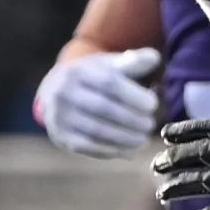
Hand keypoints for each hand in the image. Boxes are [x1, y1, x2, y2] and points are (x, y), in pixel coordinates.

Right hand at [35, 48, 161, 157]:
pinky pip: (87, 146)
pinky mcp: (60, 136)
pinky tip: (129, 151)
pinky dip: (111, 150)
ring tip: (143, 139)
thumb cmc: (92, 77)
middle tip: (150, 125)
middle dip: (131, 119)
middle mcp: (64, 93)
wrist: (55, 91)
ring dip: (123, 138)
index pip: (109, 83)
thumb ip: (133, 61)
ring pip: (95, 130)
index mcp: (79, 71)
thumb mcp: (109, 64)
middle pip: (102, 108)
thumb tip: (154, 57)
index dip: (133, 96)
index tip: (153, 105)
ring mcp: (59, 116)